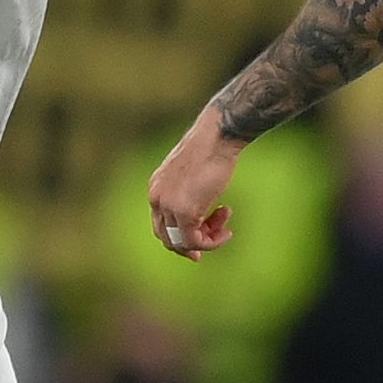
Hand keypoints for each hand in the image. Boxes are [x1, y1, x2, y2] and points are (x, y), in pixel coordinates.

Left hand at [148, 113, 241, 260]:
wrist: (217, 137)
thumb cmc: (211, 149)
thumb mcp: (193, 172)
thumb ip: (188, 191)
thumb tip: (200, 209)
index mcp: (156, 187)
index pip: (160, 223)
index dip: (179, 237)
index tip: (201, 239)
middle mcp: (157, 198)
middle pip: (166, 237)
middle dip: (190, 244)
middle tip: (214, 240)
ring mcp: (168, 206)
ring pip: (181, 242)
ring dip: (206, 241)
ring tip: (225, 227)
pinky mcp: (184, 212)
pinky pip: (194, 240)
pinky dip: (211, 242)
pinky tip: (226, 232)